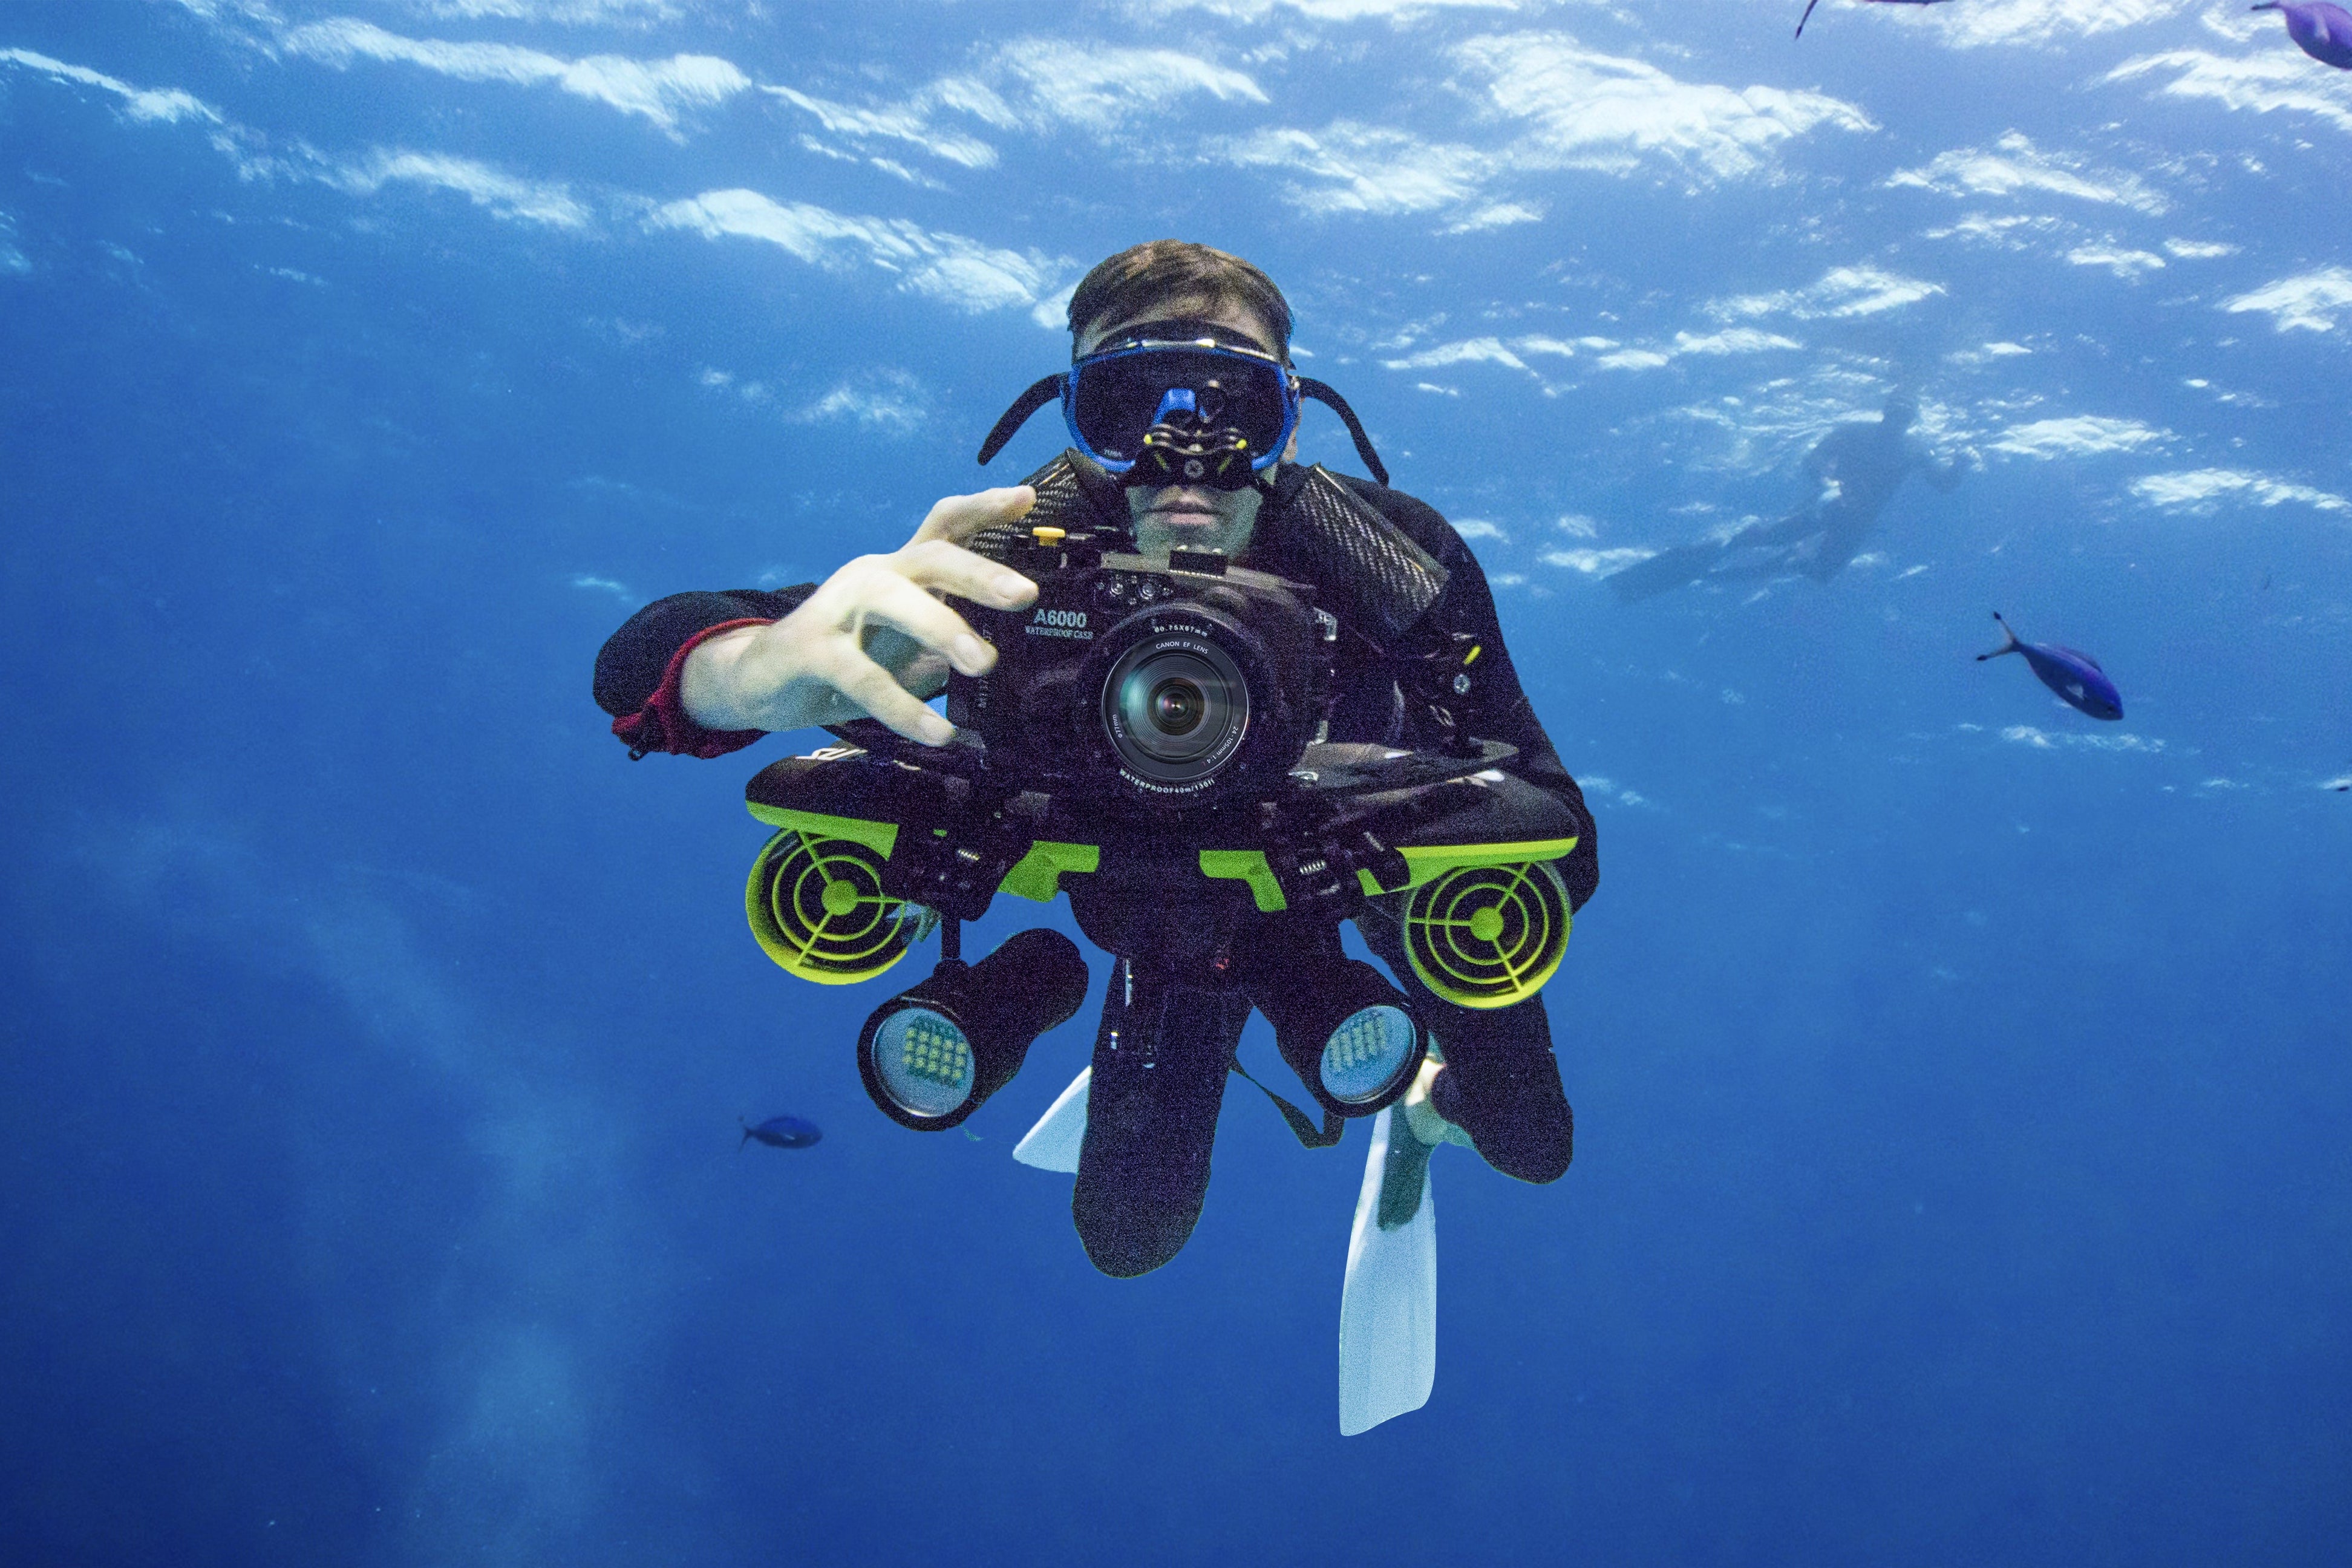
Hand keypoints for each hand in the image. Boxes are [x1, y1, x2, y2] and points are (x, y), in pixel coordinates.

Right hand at [681, 486, 1039, 744]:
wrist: (761, 680)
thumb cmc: (846, 657)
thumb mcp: (906, 645)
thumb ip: (948, 644)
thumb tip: (1008, 657)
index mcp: (901, 571)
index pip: (943, 525)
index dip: (983, 508)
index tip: (1026, 498)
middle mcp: (873, 578)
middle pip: (929, 556)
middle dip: (978, 571)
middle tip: (1025, 595)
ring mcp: (838, 608)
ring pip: (893, 602)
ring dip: (942, 628)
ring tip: (985, 663)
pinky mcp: (810, 649)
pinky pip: (862, 676)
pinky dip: (902, 706)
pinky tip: (937, 732)